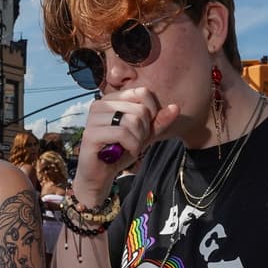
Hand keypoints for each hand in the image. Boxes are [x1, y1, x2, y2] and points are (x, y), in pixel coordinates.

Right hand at [75, 88, 177, 203]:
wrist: (100, 175)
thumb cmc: (120, 152)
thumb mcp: (144, 135)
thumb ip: (158, 121)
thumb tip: (176, 107)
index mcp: (111, 99)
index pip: (142, 92)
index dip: (151, 113)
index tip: (143, 129)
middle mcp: (100, 104)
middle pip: (140, 109)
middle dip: (144, 130)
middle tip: (135, 142)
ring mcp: (93, 118)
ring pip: (133, 121)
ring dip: (138, 140)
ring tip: (129, 147)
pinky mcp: (91, 134)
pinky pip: (123, 133)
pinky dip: (131, 146)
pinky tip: (124, 152)